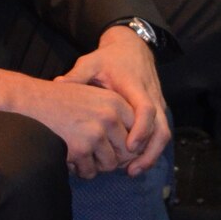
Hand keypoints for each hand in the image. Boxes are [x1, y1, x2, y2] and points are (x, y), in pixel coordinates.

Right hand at [0, 64, 134, 177]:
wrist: (31, 101)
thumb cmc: (61, 100)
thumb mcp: (94, 96)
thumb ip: (116, 116)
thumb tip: (135, 149)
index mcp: (115, 101)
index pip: (139, 132)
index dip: (130, 144)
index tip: (117, 148)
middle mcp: (109, 115)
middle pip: (128, 152)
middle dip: (114, 157)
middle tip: (98, 154)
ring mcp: (95, 132)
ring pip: (111, 164)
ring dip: (97, 165)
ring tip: (83, 156)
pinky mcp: (80, 148)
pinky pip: (91, 172)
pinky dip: (81, 170)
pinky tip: (71, 159)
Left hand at [58, 25, 170, 174]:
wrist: (132, 48)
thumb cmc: (109, 58)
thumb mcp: (91, 62)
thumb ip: (77, 75)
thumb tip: (57, 84)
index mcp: (135, 86)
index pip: (146, 109)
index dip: (141, 129)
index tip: (129, 146)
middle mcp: (151, 96)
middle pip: (161, 128)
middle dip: (149, 151)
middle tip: (132, 170)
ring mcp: (158, 104)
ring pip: (163, 133)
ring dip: (150, 154)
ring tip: (133, 171)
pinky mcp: (158, 110)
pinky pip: (159, 132)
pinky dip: (150, 149)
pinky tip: (134, 162)